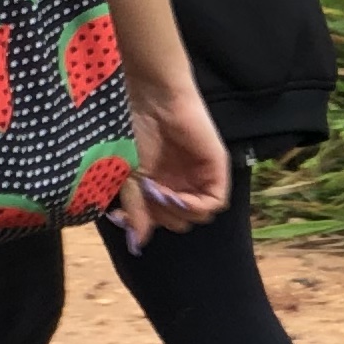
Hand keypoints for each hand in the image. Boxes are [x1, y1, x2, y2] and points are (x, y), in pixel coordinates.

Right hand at [119, 75, 230, 249]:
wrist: (152, 100)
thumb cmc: (135, 131)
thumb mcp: (130, 177)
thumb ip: (137, 209)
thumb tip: (137, 243)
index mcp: (162, 184)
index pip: (162, 219)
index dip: (147, 221)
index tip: (126, 214)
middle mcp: (183, 182)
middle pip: (180, 221)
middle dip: (162, 216)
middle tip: (147, 196)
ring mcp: (200, 177)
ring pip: (197, 216)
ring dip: (177, 212)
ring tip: (160, 193)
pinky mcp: (216, 169)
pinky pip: (214, 202)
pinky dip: (196, 206)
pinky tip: (179, 196)